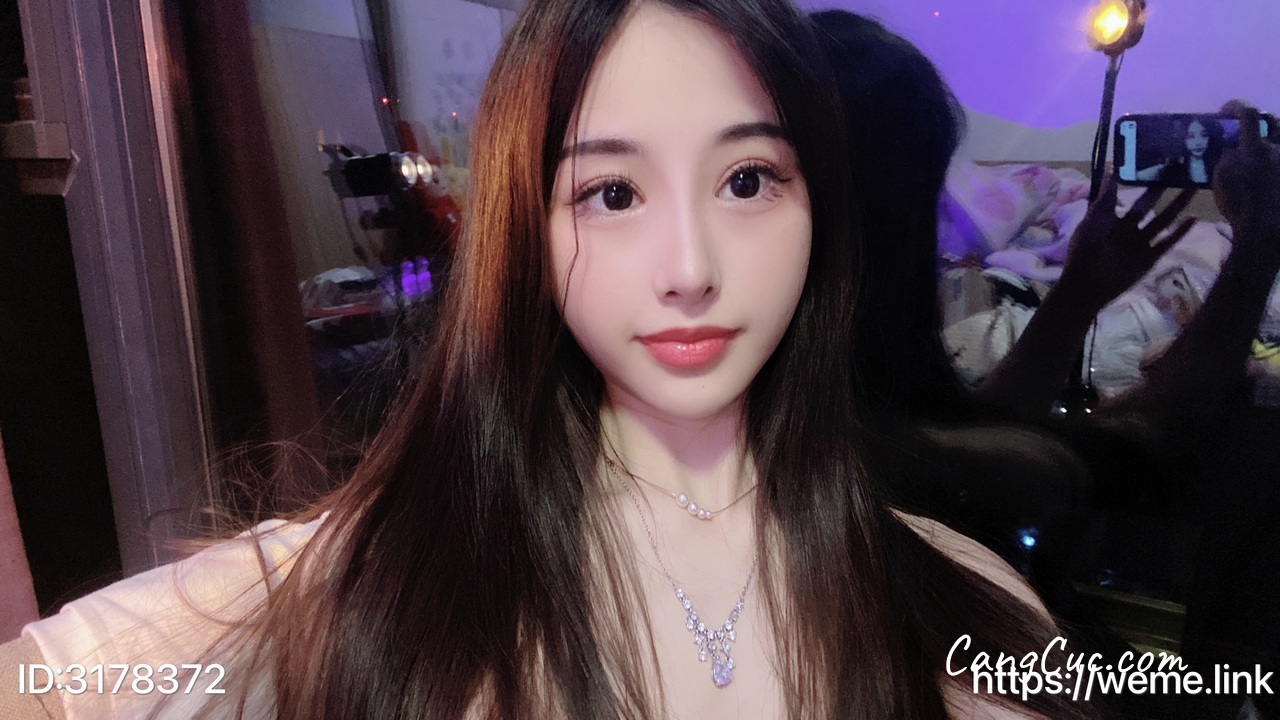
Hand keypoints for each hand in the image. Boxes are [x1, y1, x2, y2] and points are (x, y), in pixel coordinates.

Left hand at [1058, 173, 1196, 310]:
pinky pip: (1167, 243)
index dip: (1141, 181)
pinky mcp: (1150, 258)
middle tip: (1179, 169)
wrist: (1086, 285)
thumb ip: (1105, 197)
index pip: (1129, 195)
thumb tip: (1112, 167)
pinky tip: (1194, 219)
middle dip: (1162, 188)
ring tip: (1193, 187)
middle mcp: (1129, 229)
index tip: (1155, 162)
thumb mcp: (1093, 219)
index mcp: (1112, 219)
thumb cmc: (1084, 251)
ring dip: (1178, 205)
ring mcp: (1140, 243)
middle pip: (1149, 205)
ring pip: (1163, 220)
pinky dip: (1180, 232)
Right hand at [1214, 106, 1279, 242]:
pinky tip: (1270, 169)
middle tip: (1251, 128)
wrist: (1269, 229)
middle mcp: (1278, 148)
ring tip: (1264, 147)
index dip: (1237, 106)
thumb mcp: (1222, 179)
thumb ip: (1227, 158)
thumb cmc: (1241, 204)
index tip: (1226, 110)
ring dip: (1273, 138)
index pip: (1249, 113)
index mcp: (1255, 148)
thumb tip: (1231, 148)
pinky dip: (1276, 159)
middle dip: (1262, 120)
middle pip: (1275, 121)